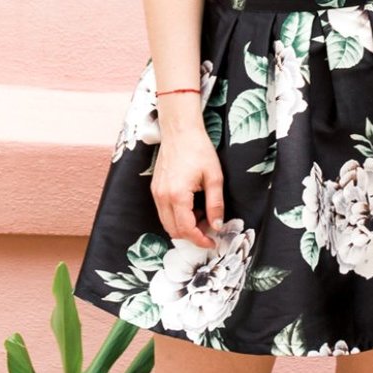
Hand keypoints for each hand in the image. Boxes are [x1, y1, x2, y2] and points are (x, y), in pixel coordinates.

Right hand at [150, 126, 224, 248]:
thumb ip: (216, 204)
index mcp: (177, 195)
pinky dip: (177, 216)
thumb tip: (217, 226)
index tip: (213, 241)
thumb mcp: (214, 177)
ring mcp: (156, 193)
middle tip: (210, 227)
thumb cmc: (198, 149)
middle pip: (174, 231)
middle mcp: (162, 197)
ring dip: (184, 226)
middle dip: (192, 235)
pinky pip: (164, 211)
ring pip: (167, 223)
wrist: (180, 130)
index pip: (186, 230)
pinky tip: (192, 205)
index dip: (200, 240)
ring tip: (202, 214)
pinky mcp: (155, 188)